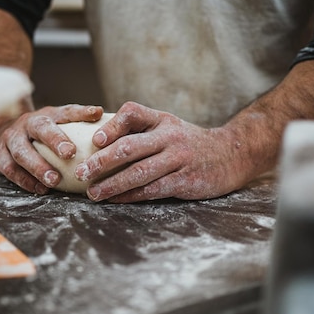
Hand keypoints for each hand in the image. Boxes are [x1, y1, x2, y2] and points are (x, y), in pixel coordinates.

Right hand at [0, 104, 103, 193]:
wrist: (3, 131)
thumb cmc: (40, 131)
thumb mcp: (57, 121)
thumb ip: (78, 119)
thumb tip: (101, 114)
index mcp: (46, 115)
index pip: (65, 112)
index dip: (80, 113)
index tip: (96, 115)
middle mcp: (26, 124)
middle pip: (40, 129)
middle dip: (54, 141)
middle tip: (70, 154)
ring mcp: (10, 139)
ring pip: (22, 152)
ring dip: (38, 167)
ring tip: (54, 180)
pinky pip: (9, 169)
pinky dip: (24, 180)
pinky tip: (39, 189)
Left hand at [74, 102, 250, 201]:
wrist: (232, 154)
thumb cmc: (191, 142)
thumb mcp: (170, 126)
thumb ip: (141, 129)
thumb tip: (100, 140)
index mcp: (163, 119)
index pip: (132, 113)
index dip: (111, 126)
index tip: (94, 140)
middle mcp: (170, 136)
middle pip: (129, 147)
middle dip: (101, 161)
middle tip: (81, 173)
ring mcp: (179, 159)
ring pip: (139, 172)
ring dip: (112, 185)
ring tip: (93, 194)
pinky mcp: (185, 180)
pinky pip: (153, 189)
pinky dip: (131, 196)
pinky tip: (116, 201)